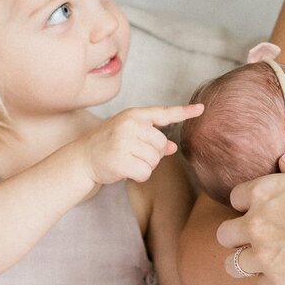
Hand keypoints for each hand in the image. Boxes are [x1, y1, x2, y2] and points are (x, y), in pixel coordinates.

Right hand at [82, 103, 202, 186]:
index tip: (201, 108)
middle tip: (133, 154)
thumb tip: (173, 147)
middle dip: (152, 154)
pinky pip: (145, 172)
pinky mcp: (120, 160)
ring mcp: (124, 141)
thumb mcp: (130, 135)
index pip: (163, 113)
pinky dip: (138, 176)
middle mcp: (130, 125)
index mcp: (134, 115)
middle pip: (162, 144)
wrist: (82, 158)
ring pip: (155, 160)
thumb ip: (152, 138)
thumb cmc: (109, 145)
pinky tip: (125, 170)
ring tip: (127, 160)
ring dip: (145, 166)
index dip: (184, 112)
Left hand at [216, 159, 284, 284]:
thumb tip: (284, 161)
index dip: (248, 204)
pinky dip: (271, 279)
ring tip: (266, 260)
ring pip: (232, 265)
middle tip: (258, 237)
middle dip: (237, 235)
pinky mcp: (276, 281)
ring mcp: (262, 255)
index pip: (235, 198)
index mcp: (262, 193)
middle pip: (224, 234)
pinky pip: (260, 283)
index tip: (262, 210)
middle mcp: (254, 224)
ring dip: (247, 261)